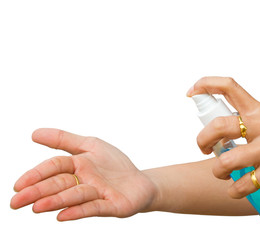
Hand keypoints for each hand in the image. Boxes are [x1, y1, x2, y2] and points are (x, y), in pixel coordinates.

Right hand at [10, 128, 157, 220]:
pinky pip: (95, 207)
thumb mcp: (91, 145)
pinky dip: (79, 211)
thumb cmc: (114, 164)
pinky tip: (63, 215)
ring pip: (75, 196)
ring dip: (56, 201)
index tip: (17, 186)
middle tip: (15, 203)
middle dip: (37, 192)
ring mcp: (97, 194)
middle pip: (59, 185)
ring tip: (37, 207)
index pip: (54, 168)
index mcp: (77, 166)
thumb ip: (64, 139)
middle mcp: (84, 182)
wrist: (140, 181)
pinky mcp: (111, 205)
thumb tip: (34, 133)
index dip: (36, 175)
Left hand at [187, 77, 259, 202]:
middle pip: (218, 125)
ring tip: (223, 172)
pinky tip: (237, 187)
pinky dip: (234, 190)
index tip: (191, 92)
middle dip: (202, 140)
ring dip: (217, 171)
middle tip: (204, 148)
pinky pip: (240, 185)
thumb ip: (242, 122)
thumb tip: (210, 130)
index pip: (229, 86)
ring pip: (225, 161)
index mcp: (258, 110)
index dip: (206, 84)